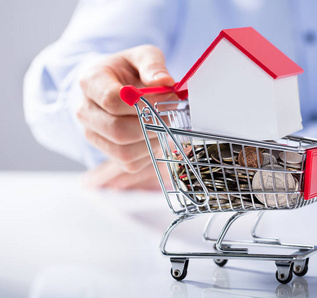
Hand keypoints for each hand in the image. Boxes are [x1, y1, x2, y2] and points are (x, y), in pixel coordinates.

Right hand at [76, 45, 176, 188]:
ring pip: (123, 151)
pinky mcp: (107, 153)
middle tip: (171, 114)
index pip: (112, 100)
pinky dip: (149, 152)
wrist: (115, 86)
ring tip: (165, 124)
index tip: (168, 96)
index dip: (144, 103)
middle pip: (117, 130)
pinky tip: (156, 135)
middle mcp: (85, 111)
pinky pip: (130, 163)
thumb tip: (165, 82)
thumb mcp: (142, 56)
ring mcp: (93, 135)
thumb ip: (153, 64)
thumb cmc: (129, 70)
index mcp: (90, 82)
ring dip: (152, 141)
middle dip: (151, 125)